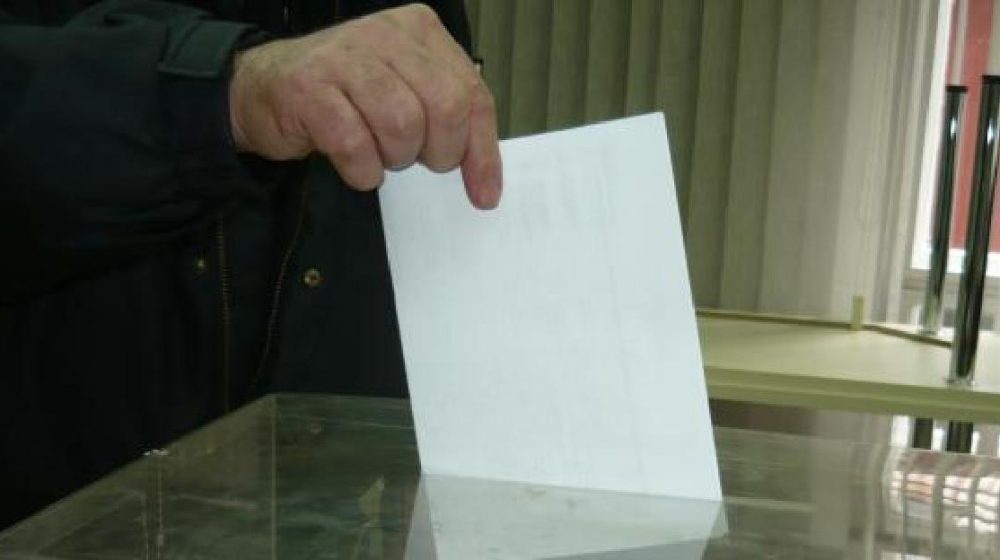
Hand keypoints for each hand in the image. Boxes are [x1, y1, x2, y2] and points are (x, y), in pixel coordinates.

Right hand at [229, 3, 501, 208]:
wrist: (263, 89)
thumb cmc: (344, 97)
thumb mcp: (406, 94)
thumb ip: (448, 121)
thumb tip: (486, 184)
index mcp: (418, 30)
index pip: (472, 93)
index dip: (482, 151)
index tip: (484, 194)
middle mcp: (384, 35)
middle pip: (445, 107)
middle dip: (438, 152)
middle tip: (414, 160)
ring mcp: (344, 58)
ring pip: (403, 124)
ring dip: (394, 157)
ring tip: (377, 153)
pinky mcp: (309, 89)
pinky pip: (355, 145)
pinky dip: (361, 170)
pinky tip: (354, 164)